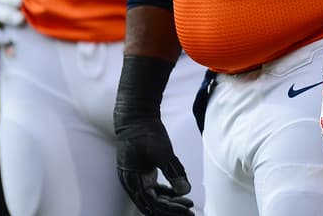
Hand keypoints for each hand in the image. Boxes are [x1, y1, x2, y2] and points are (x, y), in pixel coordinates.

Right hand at [114, 56, 193, 215]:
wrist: (136, 116)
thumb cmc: (145, 132)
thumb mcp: (161, 151)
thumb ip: (173, 171)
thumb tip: (185, 190)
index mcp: (132, 180)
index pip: (152, 202)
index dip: (170, 208)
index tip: (187, 208)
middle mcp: (132, 183)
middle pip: (151, 205)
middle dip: (171, 210)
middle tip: (190, 213)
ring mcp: (136, 179)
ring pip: (153, 199)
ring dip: (169, 203)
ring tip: (187, 205)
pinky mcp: (142, 173)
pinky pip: (153, 190)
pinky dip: (166, 193)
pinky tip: (179, 194)